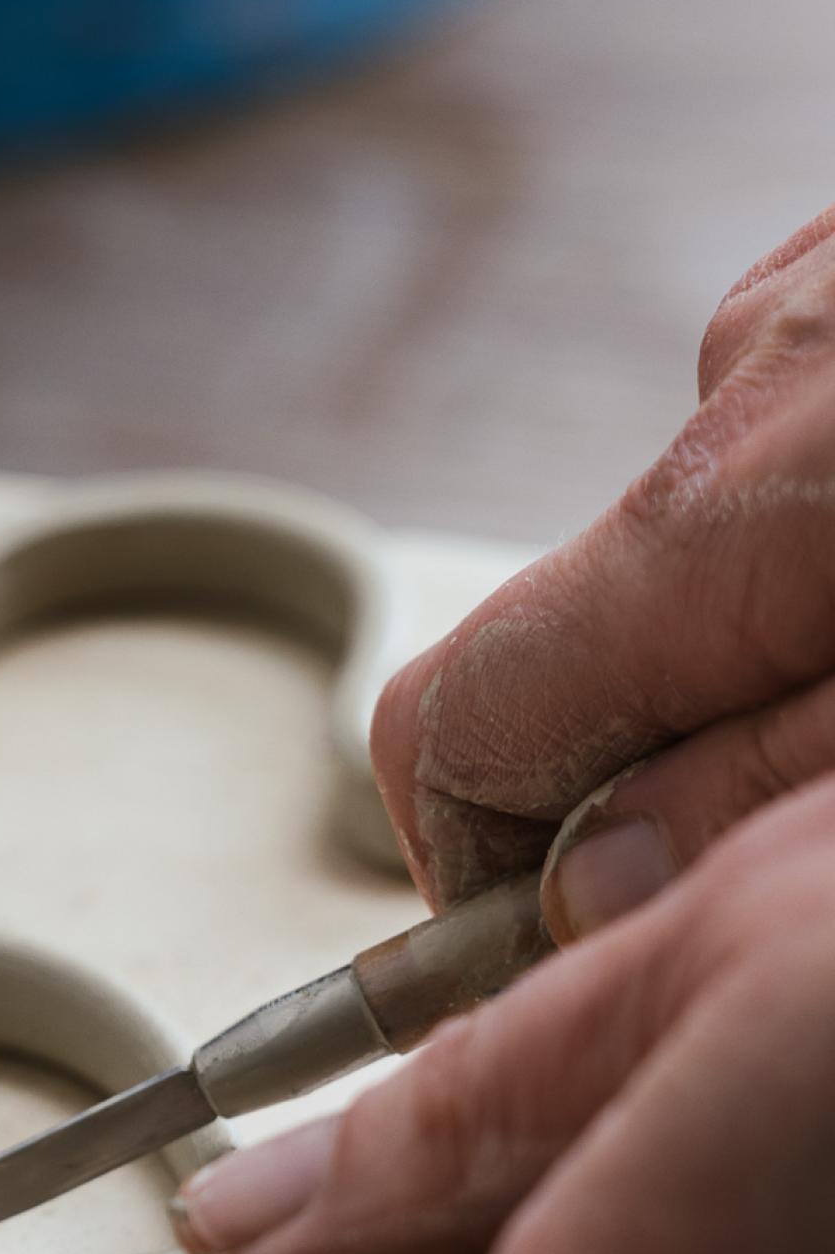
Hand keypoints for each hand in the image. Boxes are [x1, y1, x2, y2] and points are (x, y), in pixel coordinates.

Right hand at [369, 204, 834, 935]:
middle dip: (674, 752)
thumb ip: (755, 795)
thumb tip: (586, 886)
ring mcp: (819, 302)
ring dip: (781, 632)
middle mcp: (740, 387)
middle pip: (588, 640)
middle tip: (817, 821)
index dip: (474, 873)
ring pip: (713, 546)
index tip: (548, 951)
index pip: (455, 728)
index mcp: (727, 517)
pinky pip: (807, 443)